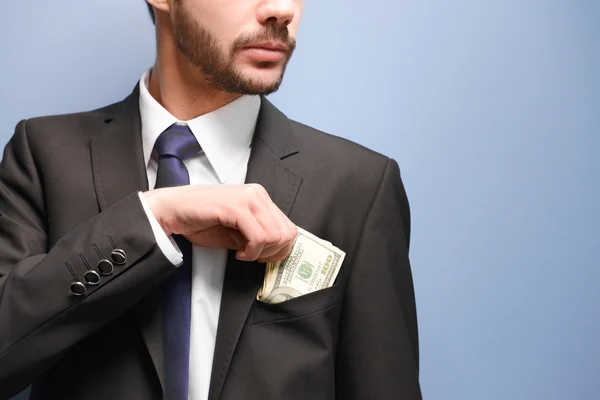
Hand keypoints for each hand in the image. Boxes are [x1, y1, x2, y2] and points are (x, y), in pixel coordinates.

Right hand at [142, 184, 297, 261]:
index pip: (289, 227)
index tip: (262, 257)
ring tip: (243, 254)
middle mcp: (258, 195)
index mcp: (260, 198)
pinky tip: (238, 253)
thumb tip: (275, 250)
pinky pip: (258, 237)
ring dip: (260, 253)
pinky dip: (251, 252)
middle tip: (253, 257)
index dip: (280, 249)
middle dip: (272, 253)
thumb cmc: (201, 220)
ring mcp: (248, 199)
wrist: (172, 211)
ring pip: (275, 235)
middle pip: (287, 232)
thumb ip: (257, 235)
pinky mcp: (236, 207)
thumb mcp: (237, 231)